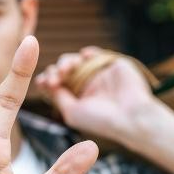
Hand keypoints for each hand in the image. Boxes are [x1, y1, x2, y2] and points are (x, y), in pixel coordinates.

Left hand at [34, 46, 163, 141]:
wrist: (131, 116)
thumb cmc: (101, 120)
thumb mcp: (71, 112)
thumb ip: (57, 96)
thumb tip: (43, 83)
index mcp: (77, 98)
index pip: (57, 84)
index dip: (47, 80)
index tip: (43, 83)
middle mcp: (86, 85)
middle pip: (63, 70)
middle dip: (56, 71)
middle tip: (55, 79)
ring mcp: (98, 74)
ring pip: (76, 61)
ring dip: (67, 62)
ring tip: (66, 70)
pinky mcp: (111, 65)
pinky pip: (95, 54)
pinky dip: (87, 53)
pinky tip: (83, 57)